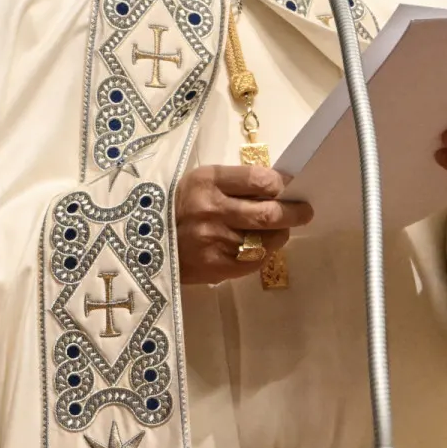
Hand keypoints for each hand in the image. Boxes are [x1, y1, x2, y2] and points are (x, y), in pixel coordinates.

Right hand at [174, 164, 313, 285]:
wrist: (141, 245)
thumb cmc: (177, 207)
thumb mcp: (199, 183)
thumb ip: (235, 183)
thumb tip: (277, 186)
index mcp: (207, 182)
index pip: (259, 180)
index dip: (280, 184)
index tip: (287, 186)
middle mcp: (212, 210)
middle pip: (269, 212)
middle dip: (294, 212)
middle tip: (304, 211)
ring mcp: (215, 241)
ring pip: (267, 239)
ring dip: (280, 233)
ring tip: (279, 229)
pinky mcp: (217, 267)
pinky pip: (255, 260)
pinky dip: (264, 252)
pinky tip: (261, 245)